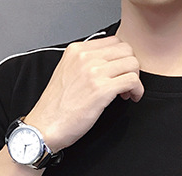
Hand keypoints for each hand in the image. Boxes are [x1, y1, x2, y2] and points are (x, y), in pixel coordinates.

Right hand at [24, 36, 143, 152]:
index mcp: (76, 50)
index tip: (118, 73)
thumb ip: (84, 64)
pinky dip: (137, 90)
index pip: (113, 42)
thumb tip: (106, 65)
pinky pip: (132, 80)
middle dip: (130, 67)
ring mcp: (94, 72)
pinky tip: (131, 98)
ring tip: (127, 93)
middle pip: (126, 50)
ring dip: (135, 79)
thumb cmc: (55, 108)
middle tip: (126, 84)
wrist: (44, 127)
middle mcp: (85, 56)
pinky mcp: (101, 90)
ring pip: (132, 63)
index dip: (121, 59)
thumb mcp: (66, 73)